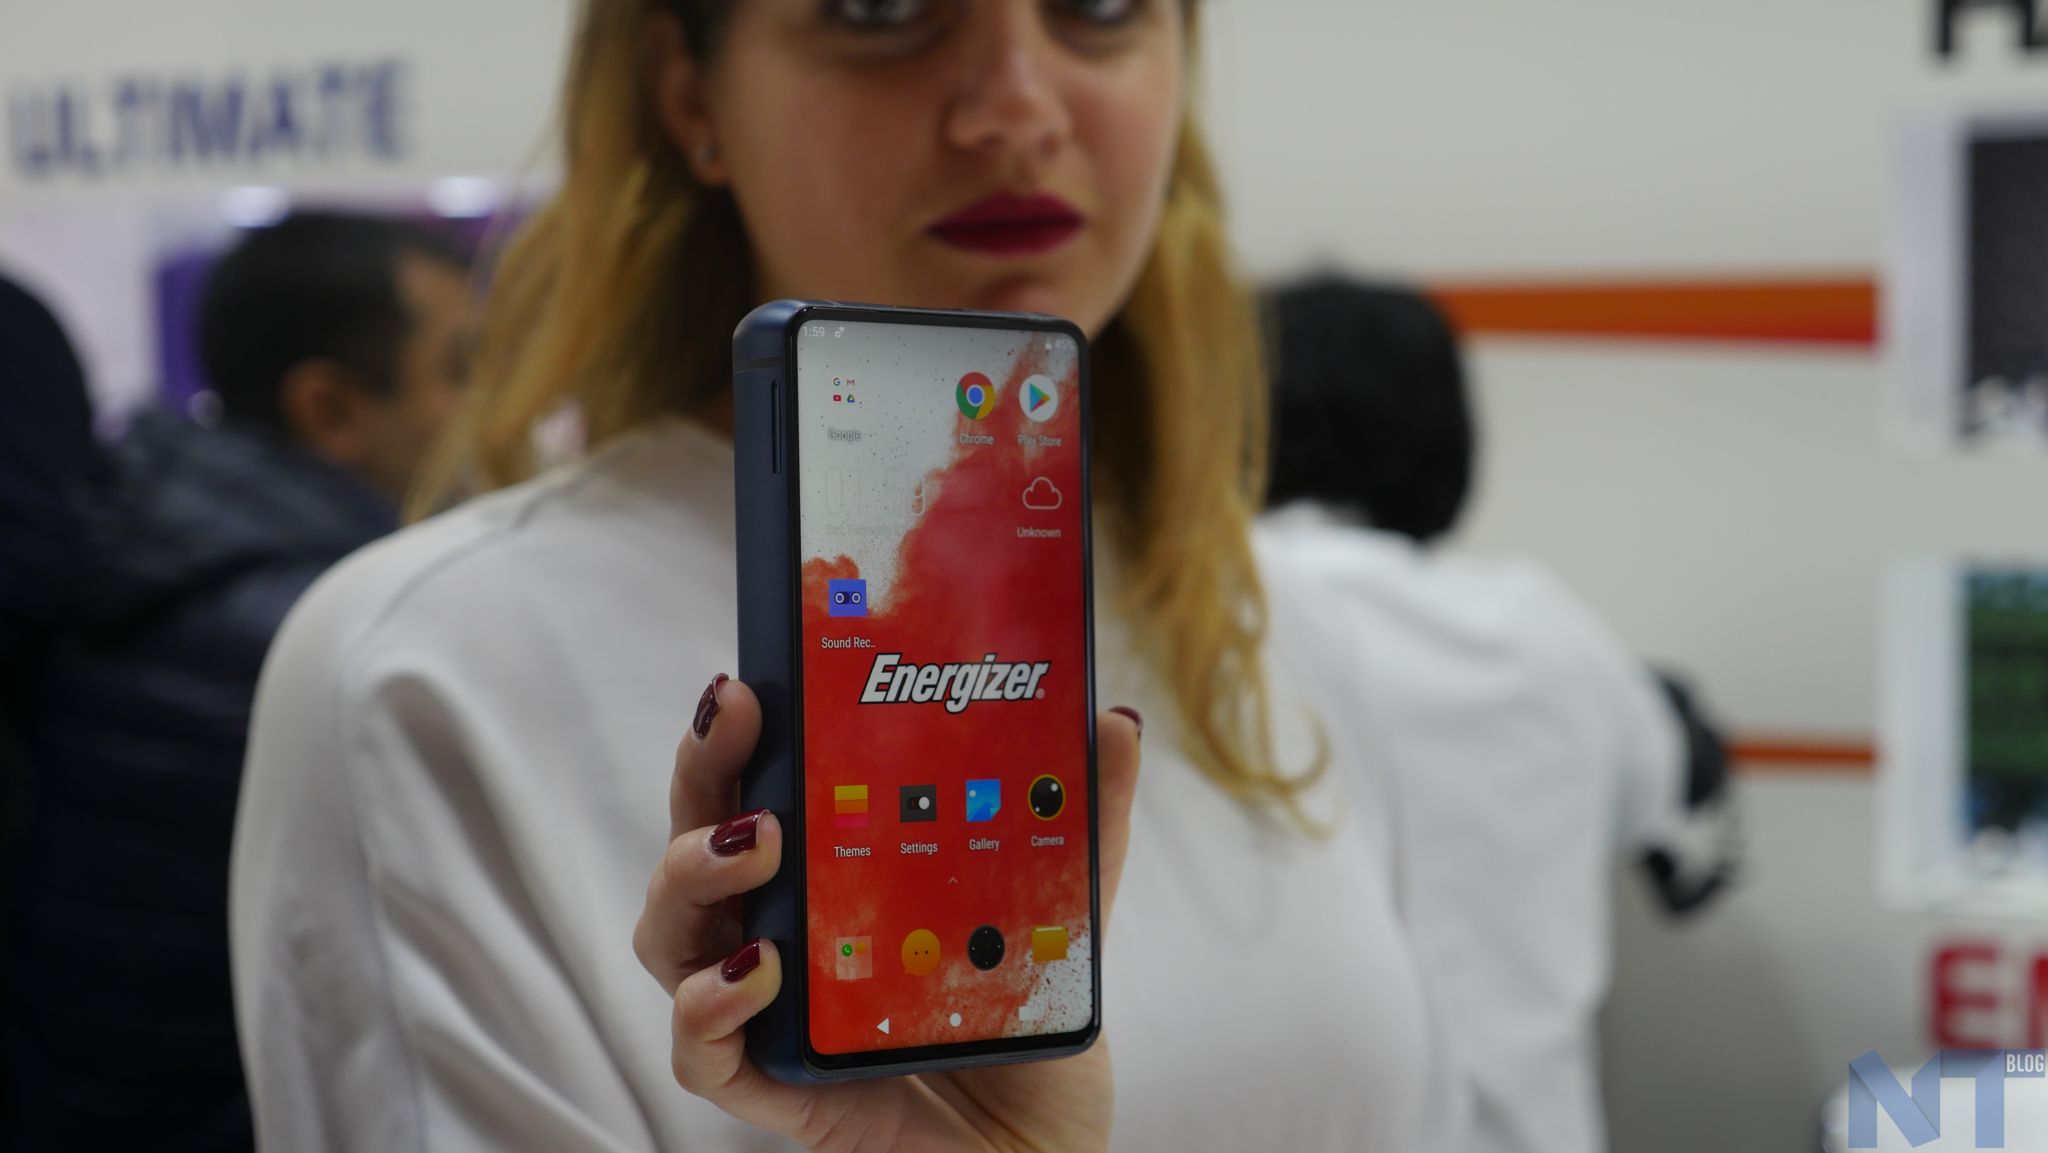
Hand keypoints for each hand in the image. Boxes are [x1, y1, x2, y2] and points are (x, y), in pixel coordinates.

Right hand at [633, 675, 1143, 1152]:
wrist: (1040, 1151)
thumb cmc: (1023, 1031)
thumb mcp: (1063, 912)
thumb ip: (1088, 822)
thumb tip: (1118, 721)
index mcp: (828, 877)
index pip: (754, 787)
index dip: (737, 732)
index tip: (753, 674)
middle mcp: (780, 933)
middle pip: (695, 841)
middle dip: (703, 767)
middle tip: (736, 716)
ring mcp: (767, 1011)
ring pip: (670, 937)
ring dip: (693, 873)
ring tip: (759, 842)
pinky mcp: (774, 1088)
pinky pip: (698, 1053)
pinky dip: (707, 1007)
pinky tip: (762, 970)